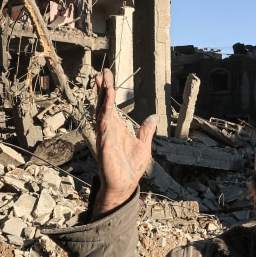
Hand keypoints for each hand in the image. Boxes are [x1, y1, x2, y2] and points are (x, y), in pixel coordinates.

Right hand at [92, 69, 156, 217]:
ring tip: (104, 80)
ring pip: (102, 110)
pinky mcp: (105, 142)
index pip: (111, 106)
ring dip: (103, 96)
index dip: (108, 91)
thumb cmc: (131, 168)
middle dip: (103, 88)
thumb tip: (153, 117)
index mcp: (117, 128)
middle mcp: (109, 129)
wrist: (125, 184)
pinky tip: (107, 99)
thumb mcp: (143, 145)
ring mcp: (105, 134)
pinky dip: (105, 110)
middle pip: (104, 104)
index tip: (108, 77)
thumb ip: (146, 130)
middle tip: (103, 72)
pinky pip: (104, 123)